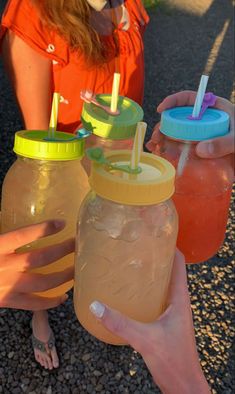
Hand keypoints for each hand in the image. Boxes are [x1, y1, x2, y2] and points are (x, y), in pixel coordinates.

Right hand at [0, 220, 74, 310]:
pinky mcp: (8, 302)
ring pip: (43, 282)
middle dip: (63, 250)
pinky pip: (34, 304)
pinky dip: (50, 302)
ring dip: (64, 275)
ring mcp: (8, 286)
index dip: (44, 229)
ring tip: (77, 268)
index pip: (24, 235)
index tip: (62, 223)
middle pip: (41, 257)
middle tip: (77, 243)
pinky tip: (63, 297)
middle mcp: (5, 266)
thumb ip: (4, 236)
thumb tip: (16, 226)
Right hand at [90, 250, 209, 392]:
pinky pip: (157, 300)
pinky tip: (130, 296)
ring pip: (163, 286)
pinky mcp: (165, 323)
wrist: (183, 387)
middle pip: (170, 272)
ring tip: (131, 267)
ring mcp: (173, 313)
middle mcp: (178, 303)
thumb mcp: (144, 339)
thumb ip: (119, 322)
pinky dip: (146, 293)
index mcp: (180, 299)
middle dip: (156, 259)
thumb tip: (96, 305)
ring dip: (151, 276)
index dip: (171, 248)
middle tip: (136, 249)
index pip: (180, 265)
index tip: (155, 235)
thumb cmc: (173, 362)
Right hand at [146, 90, 233, 157]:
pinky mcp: (199, 150)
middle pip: (178, 118)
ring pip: (177, 134)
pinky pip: (182, 149)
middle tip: (156, 137)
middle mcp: (203, 121)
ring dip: (163, 139)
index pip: (190, 99)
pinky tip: (161, 154)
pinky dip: (170, 151)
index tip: (162, 109)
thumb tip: (200, 149)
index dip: (174, 101)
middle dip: (164, 125)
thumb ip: (224, 142)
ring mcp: (200, 136)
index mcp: (213, 109)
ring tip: (154, 146)